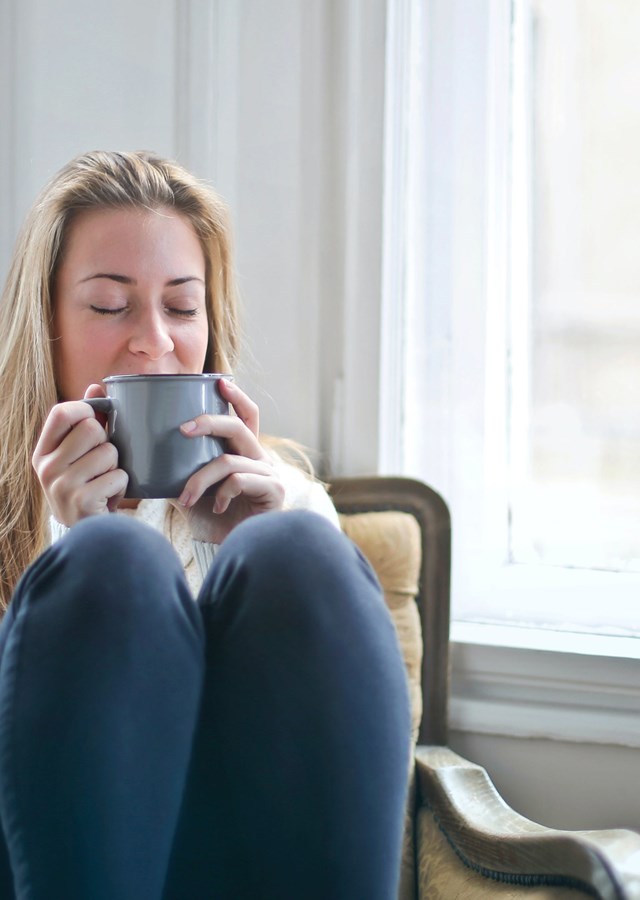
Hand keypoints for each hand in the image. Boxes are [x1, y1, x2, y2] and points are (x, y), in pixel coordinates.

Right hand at [32, 384, 128, 525]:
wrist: (87, 533)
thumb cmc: (86, 487)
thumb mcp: (78, 456)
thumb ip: (86, 421)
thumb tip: (96, 386)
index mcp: (43, 452)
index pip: (62, 412)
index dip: (85, 410)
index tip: (96, 420)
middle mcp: (46, 468)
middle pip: (92, 429)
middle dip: (107, 443)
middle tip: (103, 462)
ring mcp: (62, 485)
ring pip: (109, 452)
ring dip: (117, 466)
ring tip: (106, 481)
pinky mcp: (82, 501)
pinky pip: (118, 476)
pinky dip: (122, 485)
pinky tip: (109, 496)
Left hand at [172, 378, 284, 542]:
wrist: (231, 552)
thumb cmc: (212, 520)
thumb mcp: (189, 489)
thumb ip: (176, 470)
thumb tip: (140, 452)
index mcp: (244, 453)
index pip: (247, 416)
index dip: (237, 397)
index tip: (220, 382)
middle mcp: (261, 459)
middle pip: (237, 427)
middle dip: (208, 422)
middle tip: (182, 429)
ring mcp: (270, 474)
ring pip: (228, 460)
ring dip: (200, 479)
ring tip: (185, 498)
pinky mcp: (274, 491)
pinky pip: (239, 480)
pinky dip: (221, 493)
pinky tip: (216, 507)